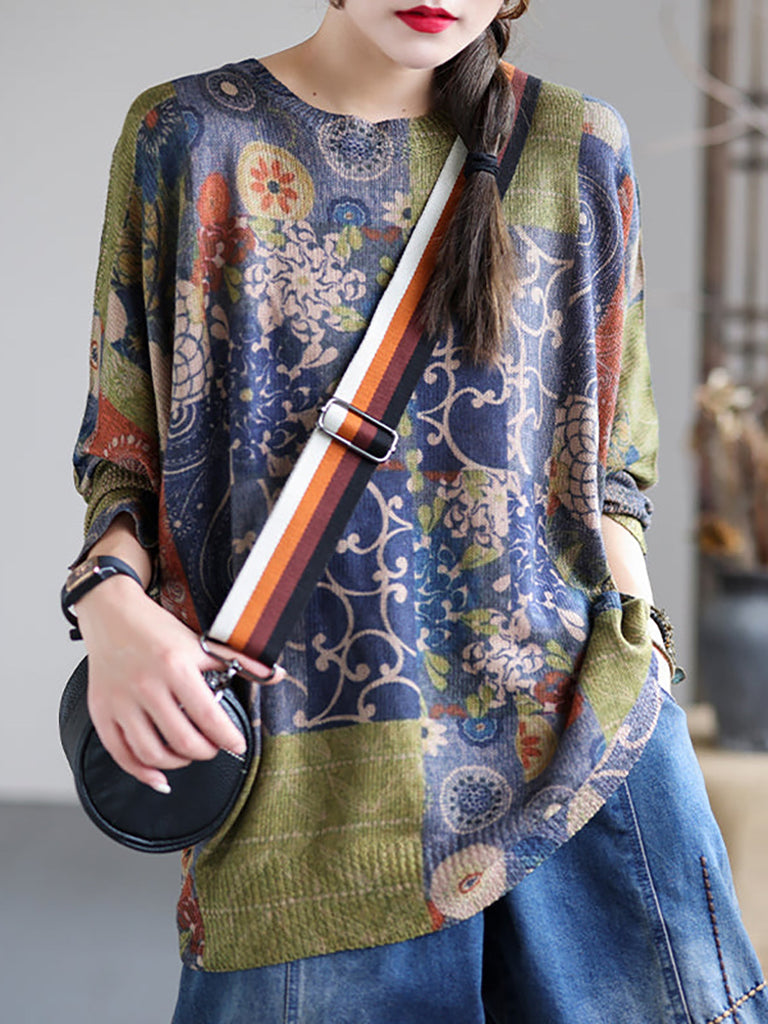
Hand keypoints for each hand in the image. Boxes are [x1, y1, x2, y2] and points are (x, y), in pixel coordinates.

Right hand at [75, 575, 278, 792]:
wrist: (112, 613)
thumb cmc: (158, 629)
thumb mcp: (200, 642)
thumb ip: (240, 661)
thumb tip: (277, 675)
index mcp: (175, 667)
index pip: (208, 717)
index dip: (228, 738)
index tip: (238, 744)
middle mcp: (146, 686)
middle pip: (182, 741)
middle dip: (205, 751)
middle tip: (213, 747)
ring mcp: (121, 701)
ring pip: (152, 753)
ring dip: (177, 763)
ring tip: (188, 754)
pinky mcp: (101, 711)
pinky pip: (120, 753)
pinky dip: (140, 771)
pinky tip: (157, 775)